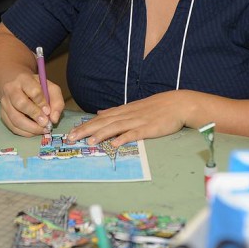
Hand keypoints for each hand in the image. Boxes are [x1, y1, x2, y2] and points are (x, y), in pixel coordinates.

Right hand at [0, 72, 64, 136]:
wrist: (16, 85)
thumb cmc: (36, 87)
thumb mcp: (50, 88)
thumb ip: (56, 101)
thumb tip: (54, 119)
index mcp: (24, 79)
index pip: (33, 91)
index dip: (42, 103)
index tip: (48, 112)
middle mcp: (11, 89)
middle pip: (21, 104)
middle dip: (35, 115)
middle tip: (45, 124)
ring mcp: (4, 102)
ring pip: (15, 118)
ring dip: (30, 128)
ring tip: (42, 130)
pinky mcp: (2, 114)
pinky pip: (12, 127)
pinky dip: (24, 132)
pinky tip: (34, 132)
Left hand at [67, 90, 193, 146]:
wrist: (178, 103)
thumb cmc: (157, 107)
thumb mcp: (133, 106)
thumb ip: (116, 111)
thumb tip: (100, 112)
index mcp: (123, 110)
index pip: (100, 118)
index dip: (85, 125)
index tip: (71, 132)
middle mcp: (127, 115)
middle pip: (103, 122)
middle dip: (86, 130)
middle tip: (71, 138)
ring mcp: (138, 121)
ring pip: (116, 127)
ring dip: (101, 134)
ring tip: (89, 142)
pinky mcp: (149, 128)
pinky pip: (135, 133)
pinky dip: (124, 138)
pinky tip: (115, 144)